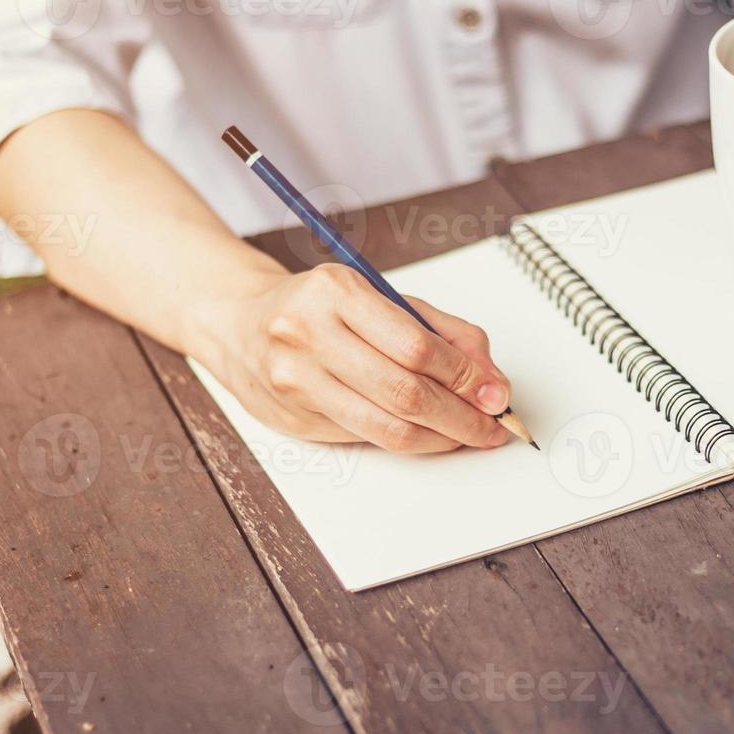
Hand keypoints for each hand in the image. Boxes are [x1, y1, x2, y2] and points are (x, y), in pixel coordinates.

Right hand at [204, 264, 511, 452]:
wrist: (239, 322)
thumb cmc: (319, 307)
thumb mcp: (382, 297)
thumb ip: (442, 331)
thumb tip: (488, 378)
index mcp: (336, 292)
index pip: (416, 347)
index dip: (465, 377)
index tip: (495, 393)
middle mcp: (309, 335)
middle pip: (404, 393)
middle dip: (461, 417)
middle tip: (492, 425)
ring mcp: (296, 381)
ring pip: (386, 427)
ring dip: (440, 437)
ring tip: (468, 434)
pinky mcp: (293, 420)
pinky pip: (366, 438)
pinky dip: (409, 440)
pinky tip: (430, 433)